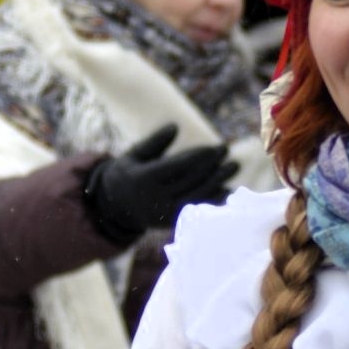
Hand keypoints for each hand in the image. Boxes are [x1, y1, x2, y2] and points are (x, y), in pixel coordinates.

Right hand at [83, 124, 236, 242]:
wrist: (115, 208)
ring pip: (197, 195)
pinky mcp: (173, 222)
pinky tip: (229, 190)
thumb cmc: (126, 174)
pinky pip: (197, 209)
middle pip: (190, 181)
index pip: (177, 167)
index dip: (198, 157)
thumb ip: (154, 142)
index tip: (215, 148)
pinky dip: (214, 200)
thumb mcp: (134, 155)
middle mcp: (156, 198)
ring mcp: (165, 213)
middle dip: (211, 166)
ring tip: (233, 166)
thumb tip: (175, 126)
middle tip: (227, 150)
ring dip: (218, 181)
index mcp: (144, 179)